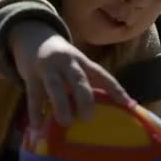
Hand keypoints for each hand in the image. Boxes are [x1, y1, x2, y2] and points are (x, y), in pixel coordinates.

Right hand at [8, 21, 131, 128]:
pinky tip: (36, 125)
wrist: (33, 35)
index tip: (129, 105)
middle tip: (88, 118)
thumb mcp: (75, 64)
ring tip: (66, 123)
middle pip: (78, 79)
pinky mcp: (31, 75)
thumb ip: (86, 81)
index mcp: (82, 61)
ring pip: (55, 86)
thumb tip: (107, 108)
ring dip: (61, 104)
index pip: (102, 74)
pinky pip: (34, 95)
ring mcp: (48, 68)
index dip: (115, 89)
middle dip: (85, 98)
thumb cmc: (60, 59)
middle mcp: (67, 63)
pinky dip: (35, 111)